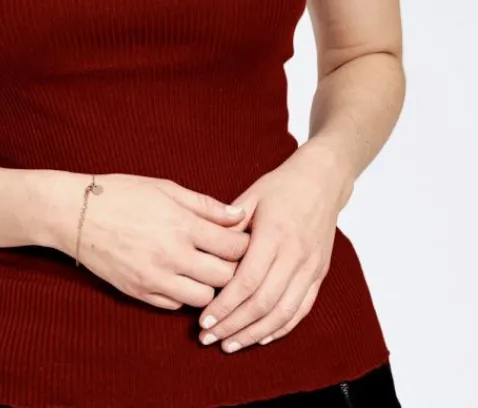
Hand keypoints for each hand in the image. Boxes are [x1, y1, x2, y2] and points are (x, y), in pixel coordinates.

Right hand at [48, 172, 251, 309]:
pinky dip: (183, 295)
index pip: (234, 247)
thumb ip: (205, 205)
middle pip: (225, 277)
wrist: (76, 213)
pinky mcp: (139, 293)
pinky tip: (179, 277)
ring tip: (203, 270)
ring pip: (204, 299)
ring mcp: (155, 278)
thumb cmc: (122, 193)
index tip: (244, 240)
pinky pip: (175, 306)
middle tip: (228, 258)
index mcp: (182, 224)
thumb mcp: (166, 187)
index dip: (245, 244)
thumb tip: (239, 216)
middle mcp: (172, 255)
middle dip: (232, 268)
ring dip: (209, 286)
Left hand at [197, 143, 352, 352]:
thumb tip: (204, 248)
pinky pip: (301, 309)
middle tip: (208, 338)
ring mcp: (311, 267)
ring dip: (254, 333)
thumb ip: (229, 224)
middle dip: (233, 325)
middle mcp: (295, 254)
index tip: (203, 319)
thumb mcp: (251, 196)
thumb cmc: (281, 186)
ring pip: (283, 312)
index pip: (247, 280)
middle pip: (263, 302)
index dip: (224, 305)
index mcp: (274, 233)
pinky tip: (259, 337)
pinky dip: (280, 328)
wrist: (322, 181)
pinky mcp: (319, 274)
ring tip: (229, 344)